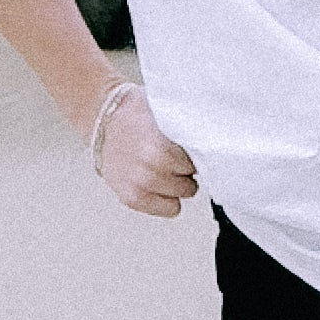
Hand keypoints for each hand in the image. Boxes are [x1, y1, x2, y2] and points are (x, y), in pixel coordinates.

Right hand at [98, 85, 197, 218]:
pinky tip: (159, 181)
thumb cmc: (135, 111)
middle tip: (176, 156)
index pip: (201, 162)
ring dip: (178, 183)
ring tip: (166, 166)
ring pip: (183, 195)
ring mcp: (140, 185)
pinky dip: (167, 197)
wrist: (101, 118)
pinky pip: (169, 209)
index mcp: (161, 147)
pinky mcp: (132, 198)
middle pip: (193, 179)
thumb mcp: (166, 110)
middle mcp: (151, 169)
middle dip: (188, 169)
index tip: (194, 148)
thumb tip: (217, 135)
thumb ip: (189, 127)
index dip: (199, 153)